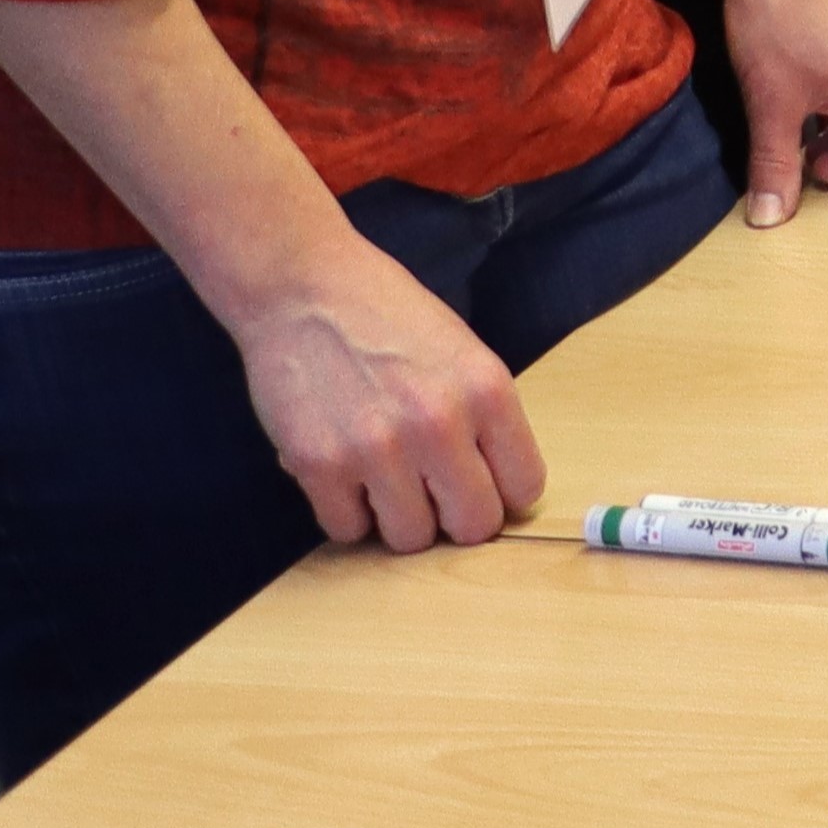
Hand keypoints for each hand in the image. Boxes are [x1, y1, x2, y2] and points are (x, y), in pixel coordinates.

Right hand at [228, 249, 542, 549]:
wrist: (303, 289)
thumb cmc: (387, 317)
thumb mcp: (464, 354)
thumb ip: (484, 419)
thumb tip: (498, 489)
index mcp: (488, 391)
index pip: (524, 487)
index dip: (502, 494)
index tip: (480, 485)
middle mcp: (439, 424)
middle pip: (473, 526)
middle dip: (455, 519)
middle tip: (432, 494)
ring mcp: (377, 448)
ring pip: (410, 539)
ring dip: (397, 519)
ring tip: (383, 479)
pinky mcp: (318, 464)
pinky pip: (346, 530)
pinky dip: (346, 513)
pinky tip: (343, 475)